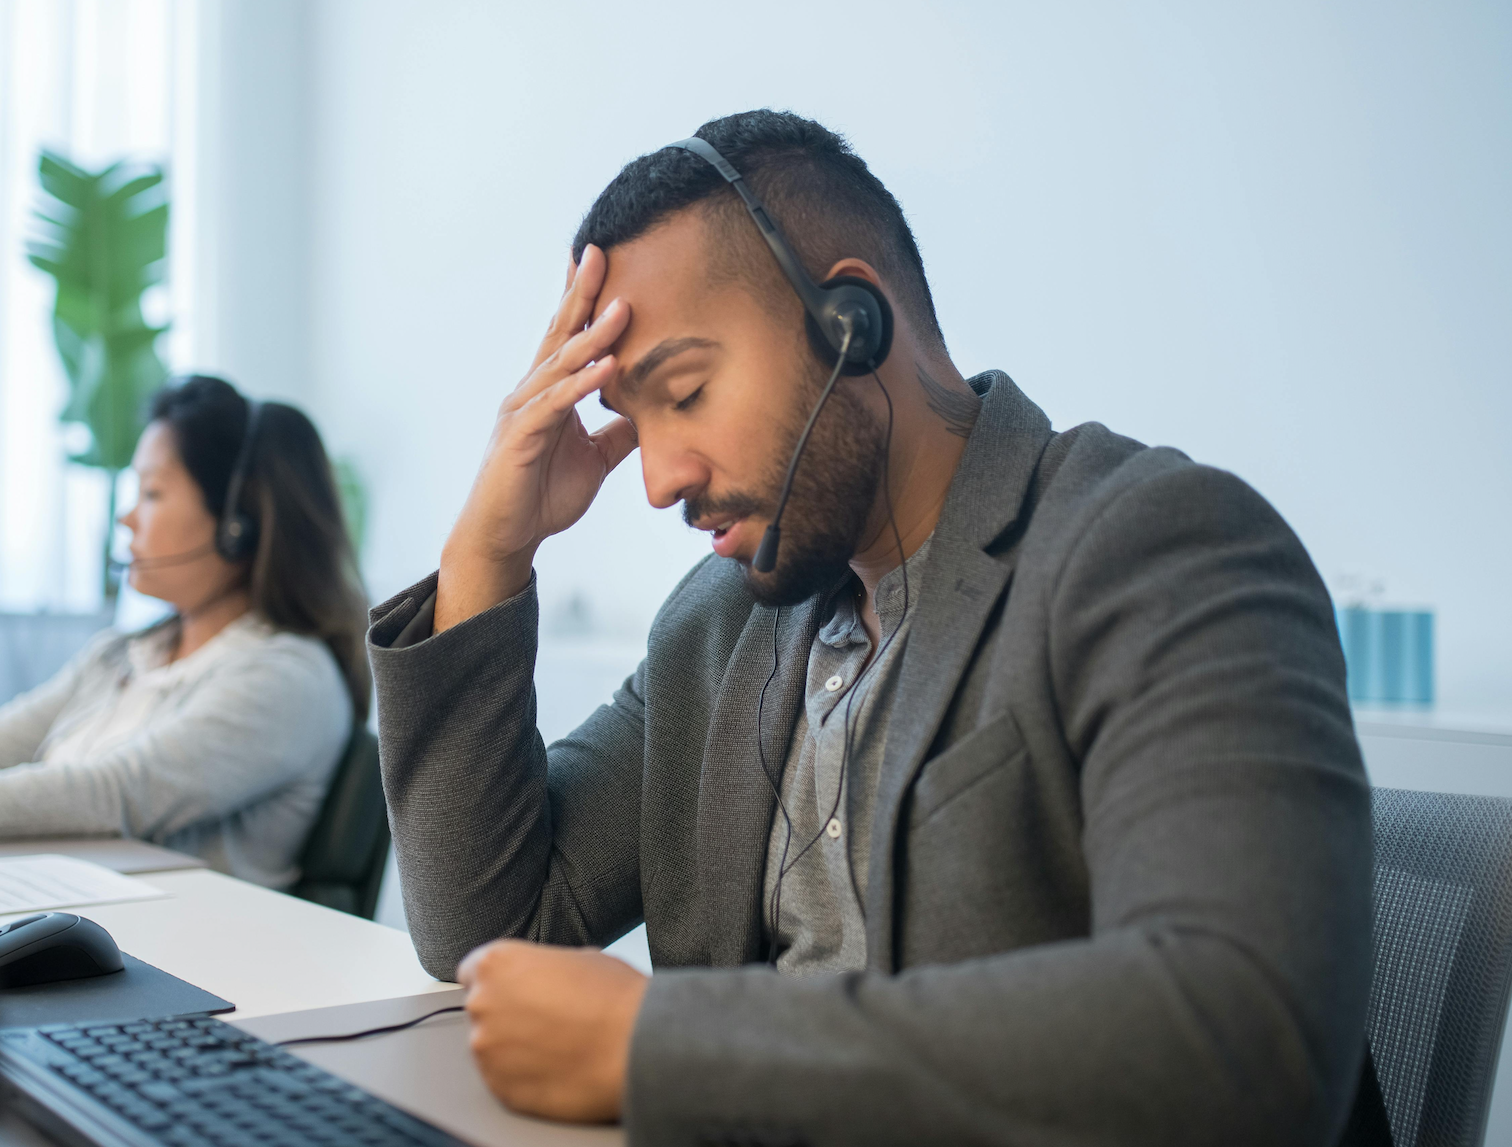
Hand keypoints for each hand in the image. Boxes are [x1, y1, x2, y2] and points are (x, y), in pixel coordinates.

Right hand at [436, 245, 635, 630]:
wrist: (506, 536)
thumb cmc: (542, 496)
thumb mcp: (596, 459)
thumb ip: (619, 434)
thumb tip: (651, 413)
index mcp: (549, 393)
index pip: (568, 337)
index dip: (583, 299)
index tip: (601, 261)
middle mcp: (532, 392)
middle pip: (560, 334)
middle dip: (581, 293)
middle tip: (600, 251)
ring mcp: (524, 412)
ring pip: (561, 365)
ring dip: (592, 336)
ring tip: (622, 308)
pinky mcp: (522, 438)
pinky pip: (556, 405)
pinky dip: (582, 385)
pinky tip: (607, 367)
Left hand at [457, 939, 648, 1122]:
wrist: (637, 1045)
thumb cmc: (615, 997)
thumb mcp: (580, 957)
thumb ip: (544, 966)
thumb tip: (545, 978)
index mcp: (497, 964)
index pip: (472, 970)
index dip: (498, 980)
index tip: (515, 990)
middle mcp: (483, 1005)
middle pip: (483, 1009)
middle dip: (508, 1014)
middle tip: (547, 1019)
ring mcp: (487, 1051)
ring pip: (492, 1047)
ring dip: (515, 1047)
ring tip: (558, 1046)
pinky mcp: (501, 1089)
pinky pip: (504, 1080)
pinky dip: (524, 1076)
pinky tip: (557, 1067)